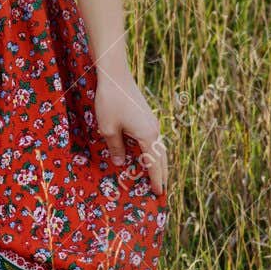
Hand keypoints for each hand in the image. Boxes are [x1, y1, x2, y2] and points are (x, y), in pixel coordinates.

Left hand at [93, 63, 167, 195]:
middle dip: (162, 174)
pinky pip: (153, 140)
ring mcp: (152, 122)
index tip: (159, 194)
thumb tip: (122, 163)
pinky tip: (146, 154)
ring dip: (158, 163)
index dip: (156, 180)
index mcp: (148, 136)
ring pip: (159, 148)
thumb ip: (116, 148)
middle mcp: (154, 130)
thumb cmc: (110, 102)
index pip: (154, 164)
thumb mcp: (108, 129)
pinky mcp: (147, 116)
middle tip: (161, 189)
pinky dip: (153, 151)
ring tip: (157, 175)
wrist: (115, 75)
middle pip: (161, 157)